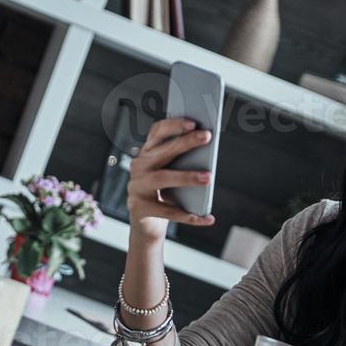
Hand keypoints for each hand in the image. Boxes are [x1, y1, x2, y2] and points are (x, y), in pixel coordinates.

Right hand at [127, 118, 217, 241]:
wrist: (147, 224)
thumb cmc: (165, 194)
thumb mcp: (173, 174)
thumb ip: (183, 162)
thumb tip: (207, 154)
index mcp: (147, 153)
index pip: (157, 132)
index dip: (173, 125)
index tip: (192, 122)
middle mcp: (138, 166)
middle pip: (163, 151)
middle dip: (186, 142)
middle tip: (207, 136)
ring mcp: (136, 186)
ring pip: (163, 178)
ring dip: (187, 177)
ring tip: (209, 178)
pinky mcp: (139, 208)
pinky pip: (168, 211)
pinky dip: (189, 215)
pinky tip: (207, 217)